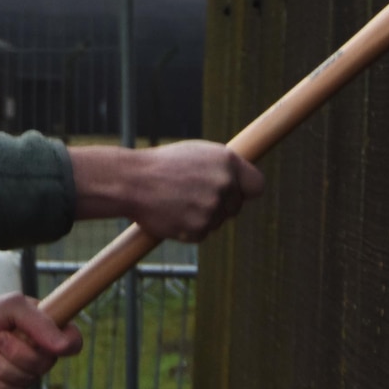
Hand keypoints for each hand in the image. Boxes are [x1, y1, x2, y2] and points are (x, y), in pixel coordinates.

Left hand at [0, 293, 83, 388]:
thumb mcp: (11, 307)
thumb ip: (38, 321)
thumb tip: (63, 346)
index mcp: (48, 326)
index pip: (74, 341)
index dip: (66, 346)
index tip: (47, 345)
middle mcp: (43, 350)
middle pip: (45, 363)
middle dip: (16, 352)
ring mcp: (28, 370)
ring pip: (27, 379)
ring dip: (0, 366)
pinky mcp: (13, 385)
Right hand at [68, 140, 264, 241]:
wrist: (131, 182)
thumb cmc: (160, 166)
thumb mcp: (196, 155)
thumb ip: (222, 168)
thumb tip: (240, 183)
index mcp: (227, 161)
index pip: (257, 185)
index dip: (245, 191)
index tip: (236, 193)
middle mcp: (225, 184)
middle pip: (236, 207)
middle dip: (219, 206)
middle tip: (191, 197)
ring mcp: (213, 207)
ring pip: (217, 222)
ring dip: (201, 217)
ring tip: (176, 202)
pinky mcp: (199, 228)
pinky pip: (201, 234)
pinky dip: (188, 229)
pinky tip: (171, 214)